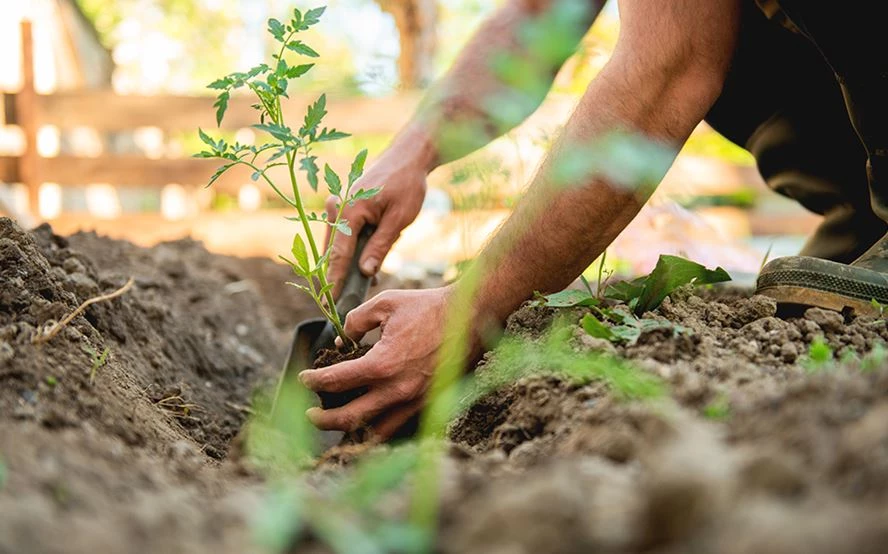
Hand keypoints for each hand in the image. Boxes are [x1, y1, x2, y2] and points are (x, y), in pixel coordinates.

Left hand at [299, 287, 450, 440]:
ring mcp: (415, 402)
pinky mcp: (429, 405)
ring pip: (375, 433)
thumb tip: (342, 340)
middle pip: (349, 419)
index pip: (335, 381)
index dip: (313, 380)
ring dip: (351, 432)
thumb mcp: (386, 303)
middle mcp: (397, 391)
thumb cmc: (429, 307)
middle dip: (323, 419)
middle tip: (310, 413)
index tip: (304, 377)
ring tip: (338, 425)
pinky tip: (370, 423)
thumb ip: (356, 321)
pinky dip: (379, 430)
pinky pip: (399, 428)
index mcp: (382, 365)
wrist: (471, 316)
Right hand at [325, 148, 427, 296]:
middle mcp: (336, 207)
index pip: (338, 254)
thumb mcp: (398, 219)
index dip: (334, 281)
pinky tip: (366, 266)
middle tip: (341, 303)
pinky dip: (351, 251)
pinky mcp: (343, 207)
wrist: (408, 157)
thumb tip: (365, 273)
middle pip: (333, 251)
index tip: (328, 303)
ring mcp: (337, 206)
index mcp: (348, 210)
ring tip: (360, 286)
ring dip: (347, 264)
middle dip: (338, 277)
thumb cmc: (406, 185)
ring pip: (337, 245)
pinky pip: (343, 235)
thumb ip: (380, 246)